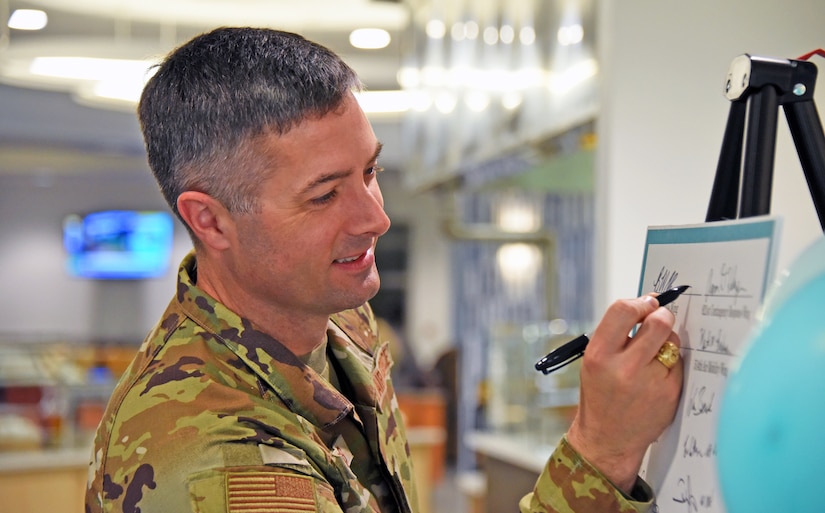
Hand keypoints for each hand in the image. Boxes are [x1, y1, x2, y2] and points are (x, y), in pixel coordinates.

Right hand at [566, 294, 683, 492]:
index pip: (623, 311)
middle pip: (658, 322)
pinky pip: (678, 364)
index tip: (646, 303)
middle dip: (662, 315)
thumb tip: (649, 305)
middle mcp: (624, 368)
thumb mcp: (594, 361)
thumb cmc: (600, 394)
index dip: (639, 302)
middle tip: (659, 318)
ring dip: (666, 341)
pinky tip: (657, 377)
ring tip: (653, 355)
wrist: (607, 439)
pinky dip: (670, 364)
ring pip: (672, 342)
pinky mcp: (670, 393)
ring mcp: (650, 382)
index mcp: (599, 355)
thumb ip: (616, 334)